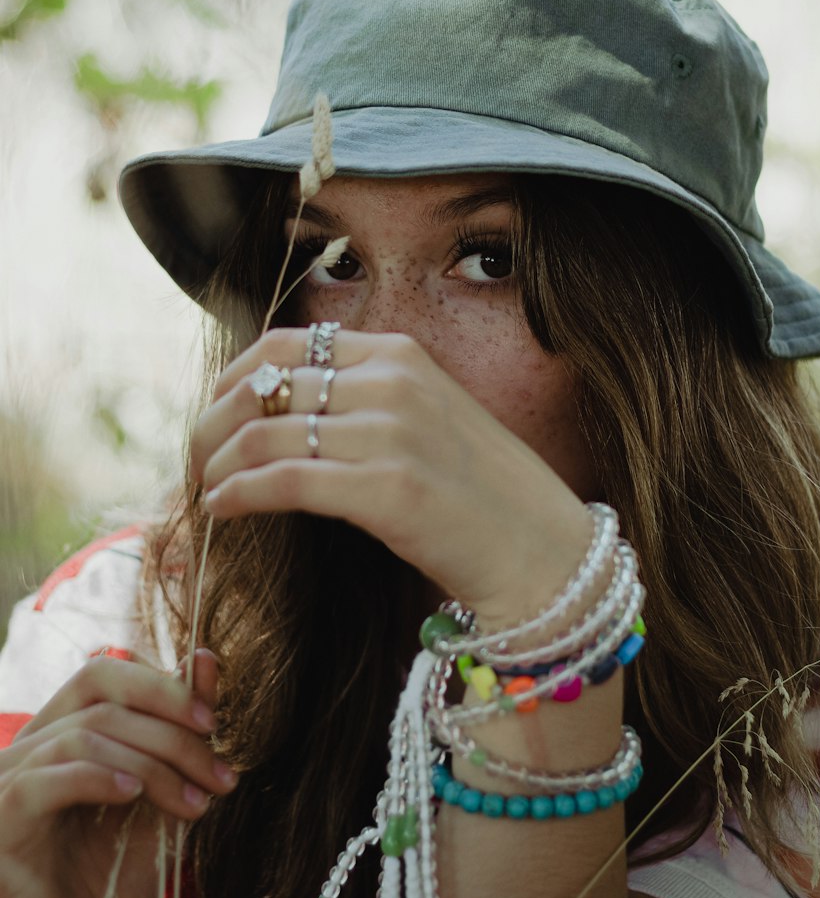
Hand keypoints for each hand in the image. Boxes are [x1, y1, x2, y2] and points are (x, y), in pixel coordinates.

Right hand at [0, 649, 236, 897]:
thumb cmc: (120, 875)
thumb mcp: (164, 794)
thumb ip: (181, 730)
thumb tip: (205, 658)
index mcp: (65, 732)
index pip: (104, 674)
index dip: (160, 686)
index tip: (213, 721)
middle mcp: (30, 748)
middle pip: (101, 702)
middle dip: (172, 731)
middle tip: (220, 775)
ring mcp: (8, 783)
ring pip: (80, 736)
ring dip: (152, 763)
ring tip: (192, 803)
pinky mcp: (0, 824)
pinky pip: (40, 782)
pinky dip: (95, 779)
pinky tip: (133, 798)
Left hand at [191, 328, 592, 620]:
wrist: (545, 552)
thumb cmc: (484, 495)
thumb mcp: (429, 418)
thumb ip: (367, 401)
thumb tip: (282, 415)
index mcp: (400, 354)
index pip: (287, 345)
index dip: (234, 378)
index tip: (216, 416)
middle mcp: (393, 381)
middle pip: (263, 385)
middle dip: (212, 424)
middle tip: (197, 460)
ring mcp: (391, 433)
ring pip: (263, 432)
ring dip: (216, 464)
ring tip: (207, 491)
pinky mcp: (387, 489)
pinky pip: (282, 479)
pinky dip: (238, 493)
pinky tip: (225, 510)